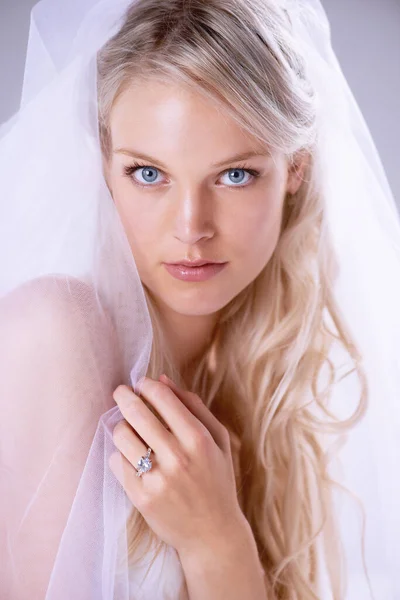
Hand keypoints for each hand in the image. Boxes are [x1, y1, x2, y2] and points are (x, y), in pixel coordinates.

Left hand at [109, 375, 244, 555]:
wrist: (212, 534)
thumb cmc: (216, 479)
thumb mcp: (218, 439)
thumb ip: (194, 406)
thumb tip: (163, 379)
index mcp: (198, 439)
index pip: (162, 398)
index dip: (146, 385)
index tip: (140, 382)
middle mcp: (177, 457)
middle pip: (137, 413)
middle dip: (124, 396)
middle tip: (120, 392)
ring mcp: (157, 479)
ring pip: (122, 436)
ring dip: (121, 426)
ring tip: (127, 427)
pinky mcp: (141, 498)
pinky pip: (117, 463)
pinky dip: (120, 454)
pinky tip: (131, 455)